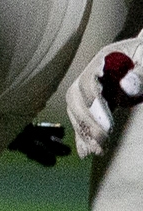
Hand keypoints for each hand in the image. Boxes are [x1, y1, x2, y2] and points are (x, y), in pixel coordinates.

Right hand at [64, 39, 142, 158]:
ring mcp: (96, 88)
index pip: (87, 82)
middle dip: (85, 121)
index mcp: (105, 59)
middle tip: (101, 141)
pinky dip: (84, 135)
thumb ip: (142, 71)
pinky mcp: (102, 101)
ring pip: (77, 110)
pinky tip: (85, 151)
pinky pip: (86, 118)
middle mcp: (94, 74)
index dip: (94, 103)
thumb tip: (126, 86)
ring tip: (96, 151)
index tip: (107, 125)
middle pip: (75, 98)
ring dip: (83, 131)